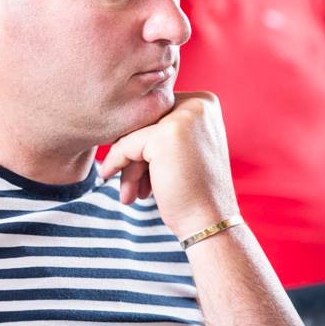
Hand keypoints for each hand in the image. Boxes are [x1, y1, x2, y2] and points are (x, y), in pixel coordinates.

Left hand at [99, 92, 238, 239]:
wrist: (210, 222)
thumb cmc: (195, 192)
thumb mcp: (184, 149)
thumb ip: (163, 129)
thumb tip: (119, 121)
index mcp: (204, 102)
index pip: (158, 113)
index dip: (145, 143)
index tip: (142, 172)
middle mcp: (198, 104)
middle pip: (146, 122)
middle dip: (136, 156)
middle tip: (134, 187)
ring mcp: (183, 118)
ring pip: (135, 134)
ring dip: (129, 165)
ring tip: (130, 193)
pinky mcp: (164, 136)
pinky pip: (126, 146)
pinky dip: (116, 164)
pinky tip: (114, 182)